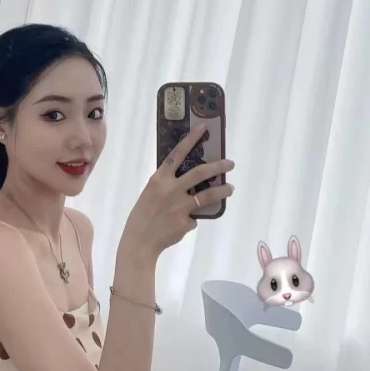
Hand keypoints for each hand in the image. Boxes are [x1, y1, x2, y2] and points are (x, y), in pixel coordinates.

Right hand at [124, 123, 234, 257]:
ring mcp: (180, 206)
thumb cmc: (142, 215)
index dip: (191, 140)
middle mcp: (171, 189)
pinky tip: (182, 224)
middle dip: (219, 166)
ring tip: (230, 188)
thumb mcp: (150, 193)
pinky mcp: (186, 221)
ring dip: (222, 191)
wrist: (139, 242)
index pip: (177, 154)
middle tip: (230, 163)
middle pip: (200, 173)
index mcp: (159, 179)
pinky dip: (191, 219)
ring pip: (208, 195)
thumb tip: (188, 184)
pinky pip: (195, 217)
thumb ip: (167, 185)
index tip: (203, 128)